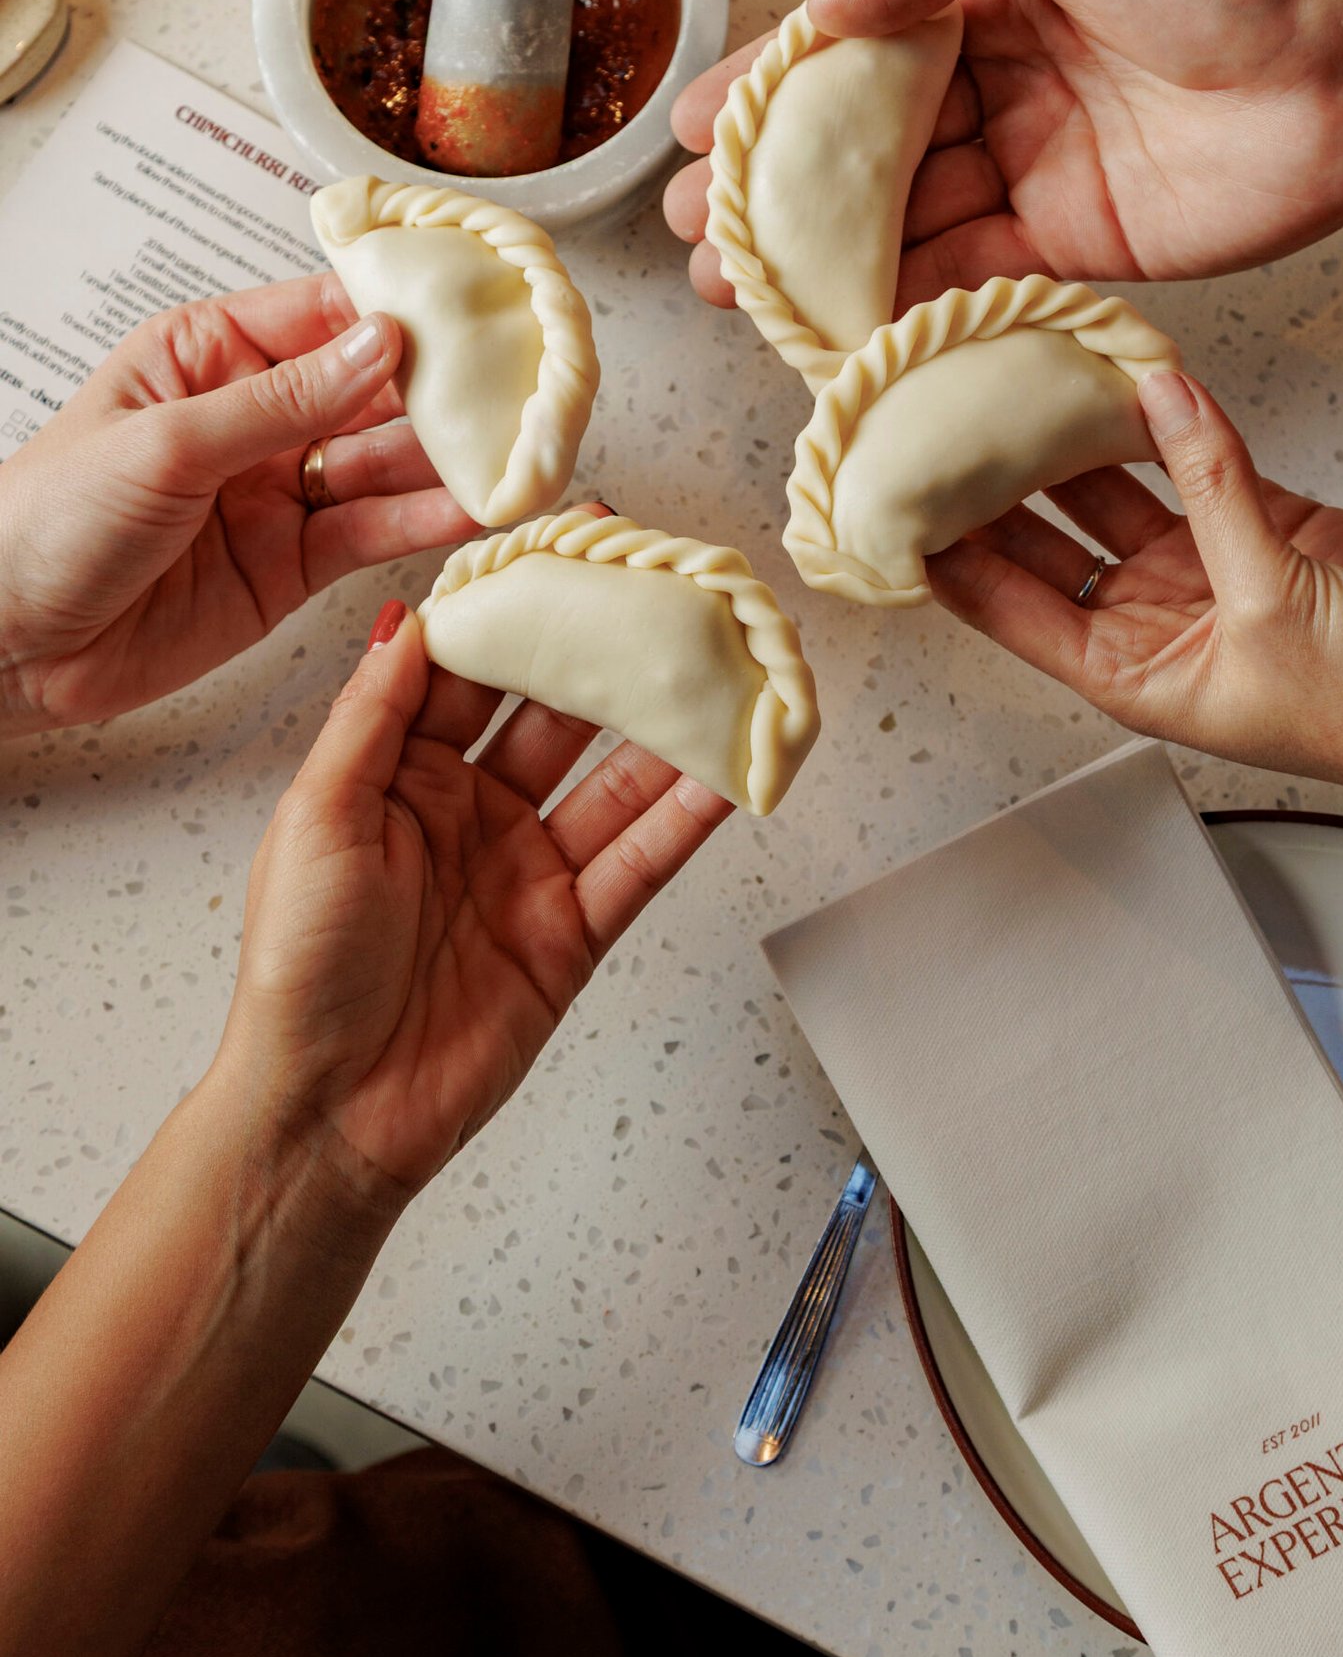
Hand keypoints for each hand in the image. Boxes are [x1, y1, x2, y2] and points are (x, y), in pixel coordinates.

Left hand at [0, 273, 473, 736]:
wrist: (6, 644)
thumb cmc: (44, 522)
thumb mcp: (166, 441)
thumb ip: (282, 400)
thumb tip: (378, 344)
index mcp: (208, 354)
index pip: (323, 312)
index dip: (399, 309)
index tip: (474, 307)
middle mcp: (252, 417)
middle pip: (370, 389)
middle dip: (443, 388)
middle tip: (520, 385)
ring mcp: (276, 492)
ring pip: (382, 463)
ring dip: (447, 458)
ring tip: (515, 450)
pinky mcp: (290, 565)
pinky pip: (370, 533)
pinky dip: (423, 522)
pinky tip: (472, 507)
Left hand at [213, 604, 730, 1204]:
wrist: (330, 1111)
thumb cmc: (299, 970)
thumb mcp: (316, 818)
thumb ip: (372, 716)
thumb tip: (408, 617)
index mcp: (397, 772)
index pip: (471, 668)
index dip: (516, 608)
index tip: (563, 545)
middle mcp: (470, 810)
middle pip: (556, 713)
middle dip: (608, 655)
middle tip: (668, 594)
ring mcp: (527, 868)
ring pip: (614, 780)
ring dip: (669, 729)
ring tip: (726, 669)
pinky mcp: (573, 930)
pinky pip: (641, 861)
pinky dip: (687, 819)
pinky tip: (729, 773)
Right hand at [666, 0, 1342, 301]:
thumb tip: (831, 11)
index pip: (854, 50)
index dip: (770, 92)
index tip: (693, 130)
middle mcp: (1000, 85)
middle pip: (861, 149)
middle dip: (771, 192)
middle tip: (694, 230)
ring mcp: (1029, 171)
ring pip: (898, 222)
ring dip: (813, 259)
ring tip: (731, 286)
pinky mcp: (1068, 248)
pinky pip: (962, 276)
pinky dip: (894, 301)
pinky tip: (828, 321)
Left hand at [928, 368, 1342, 888]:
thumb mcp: (1271, 603)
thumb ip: (1213, 490)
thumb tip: (1158, 399)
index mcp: (1124, 671)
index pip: (1002, 604)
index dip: (942, 550)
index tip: (887, 492)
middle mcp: (1148, 621)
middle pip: (1042, 540)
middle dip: (990, 481)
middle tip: (936, 407)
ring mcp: (1204, 569)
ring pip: (1111, 492)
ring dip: (1068, 439)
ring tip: (1011, 372)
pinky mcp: (1263, 527)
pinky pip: (1195, 464)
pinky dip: (1167, 421)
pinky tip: (1123, 372)